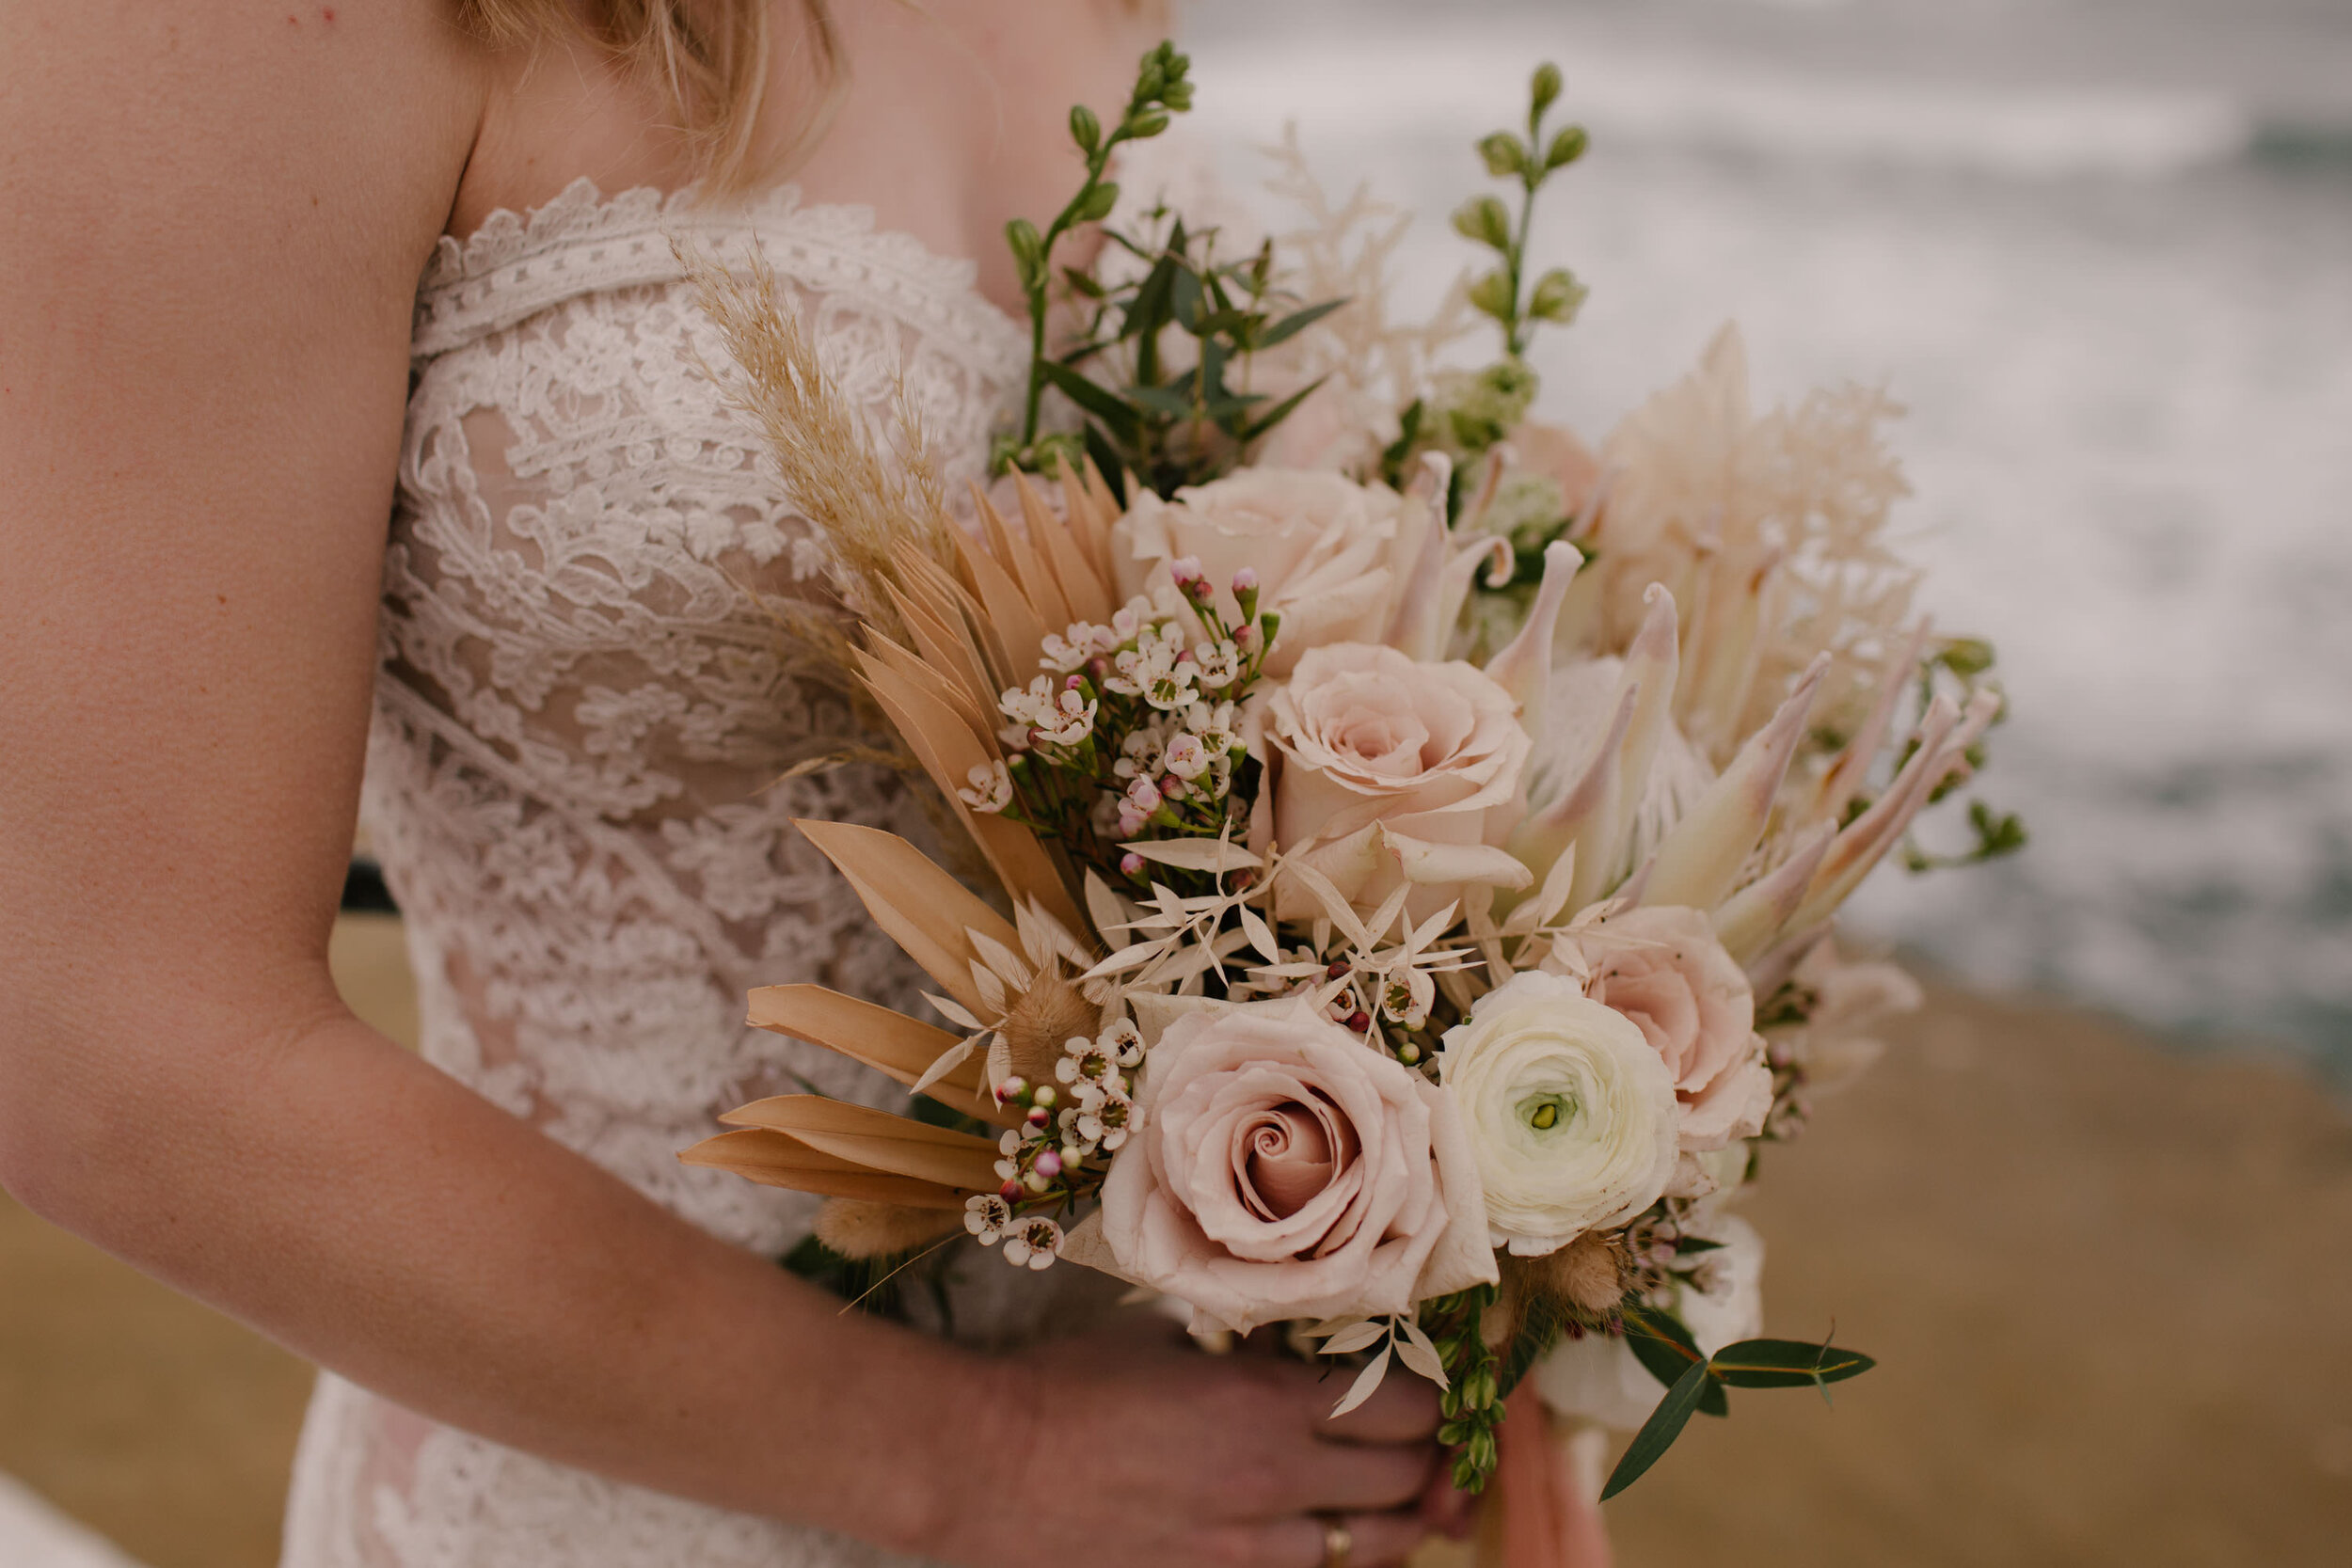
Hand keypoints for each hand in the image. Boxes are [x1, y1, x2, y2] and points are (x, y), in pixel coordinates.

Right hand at [940, 1324, 1445, 1567]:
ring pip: (1376, 1548)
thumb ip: (1247, 1355)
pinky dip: (1331, 1557)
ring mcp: (1246, 1551)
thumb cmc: (1065, 1387)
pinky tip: (1325, 1539)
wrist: (983, 1466)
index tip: (1428, 1385)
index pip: (1406, 1407)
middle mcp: (1274, 1482)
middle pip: (1407, 1482)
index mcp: (1267, 1404)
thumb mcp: (1168, 1341)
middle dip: (1429, 1461)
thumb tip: (1296, 1355)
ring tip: (1402, 1504)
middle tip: (1427, 1444)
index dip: (1432, 1397)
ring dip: (1398, 1520)